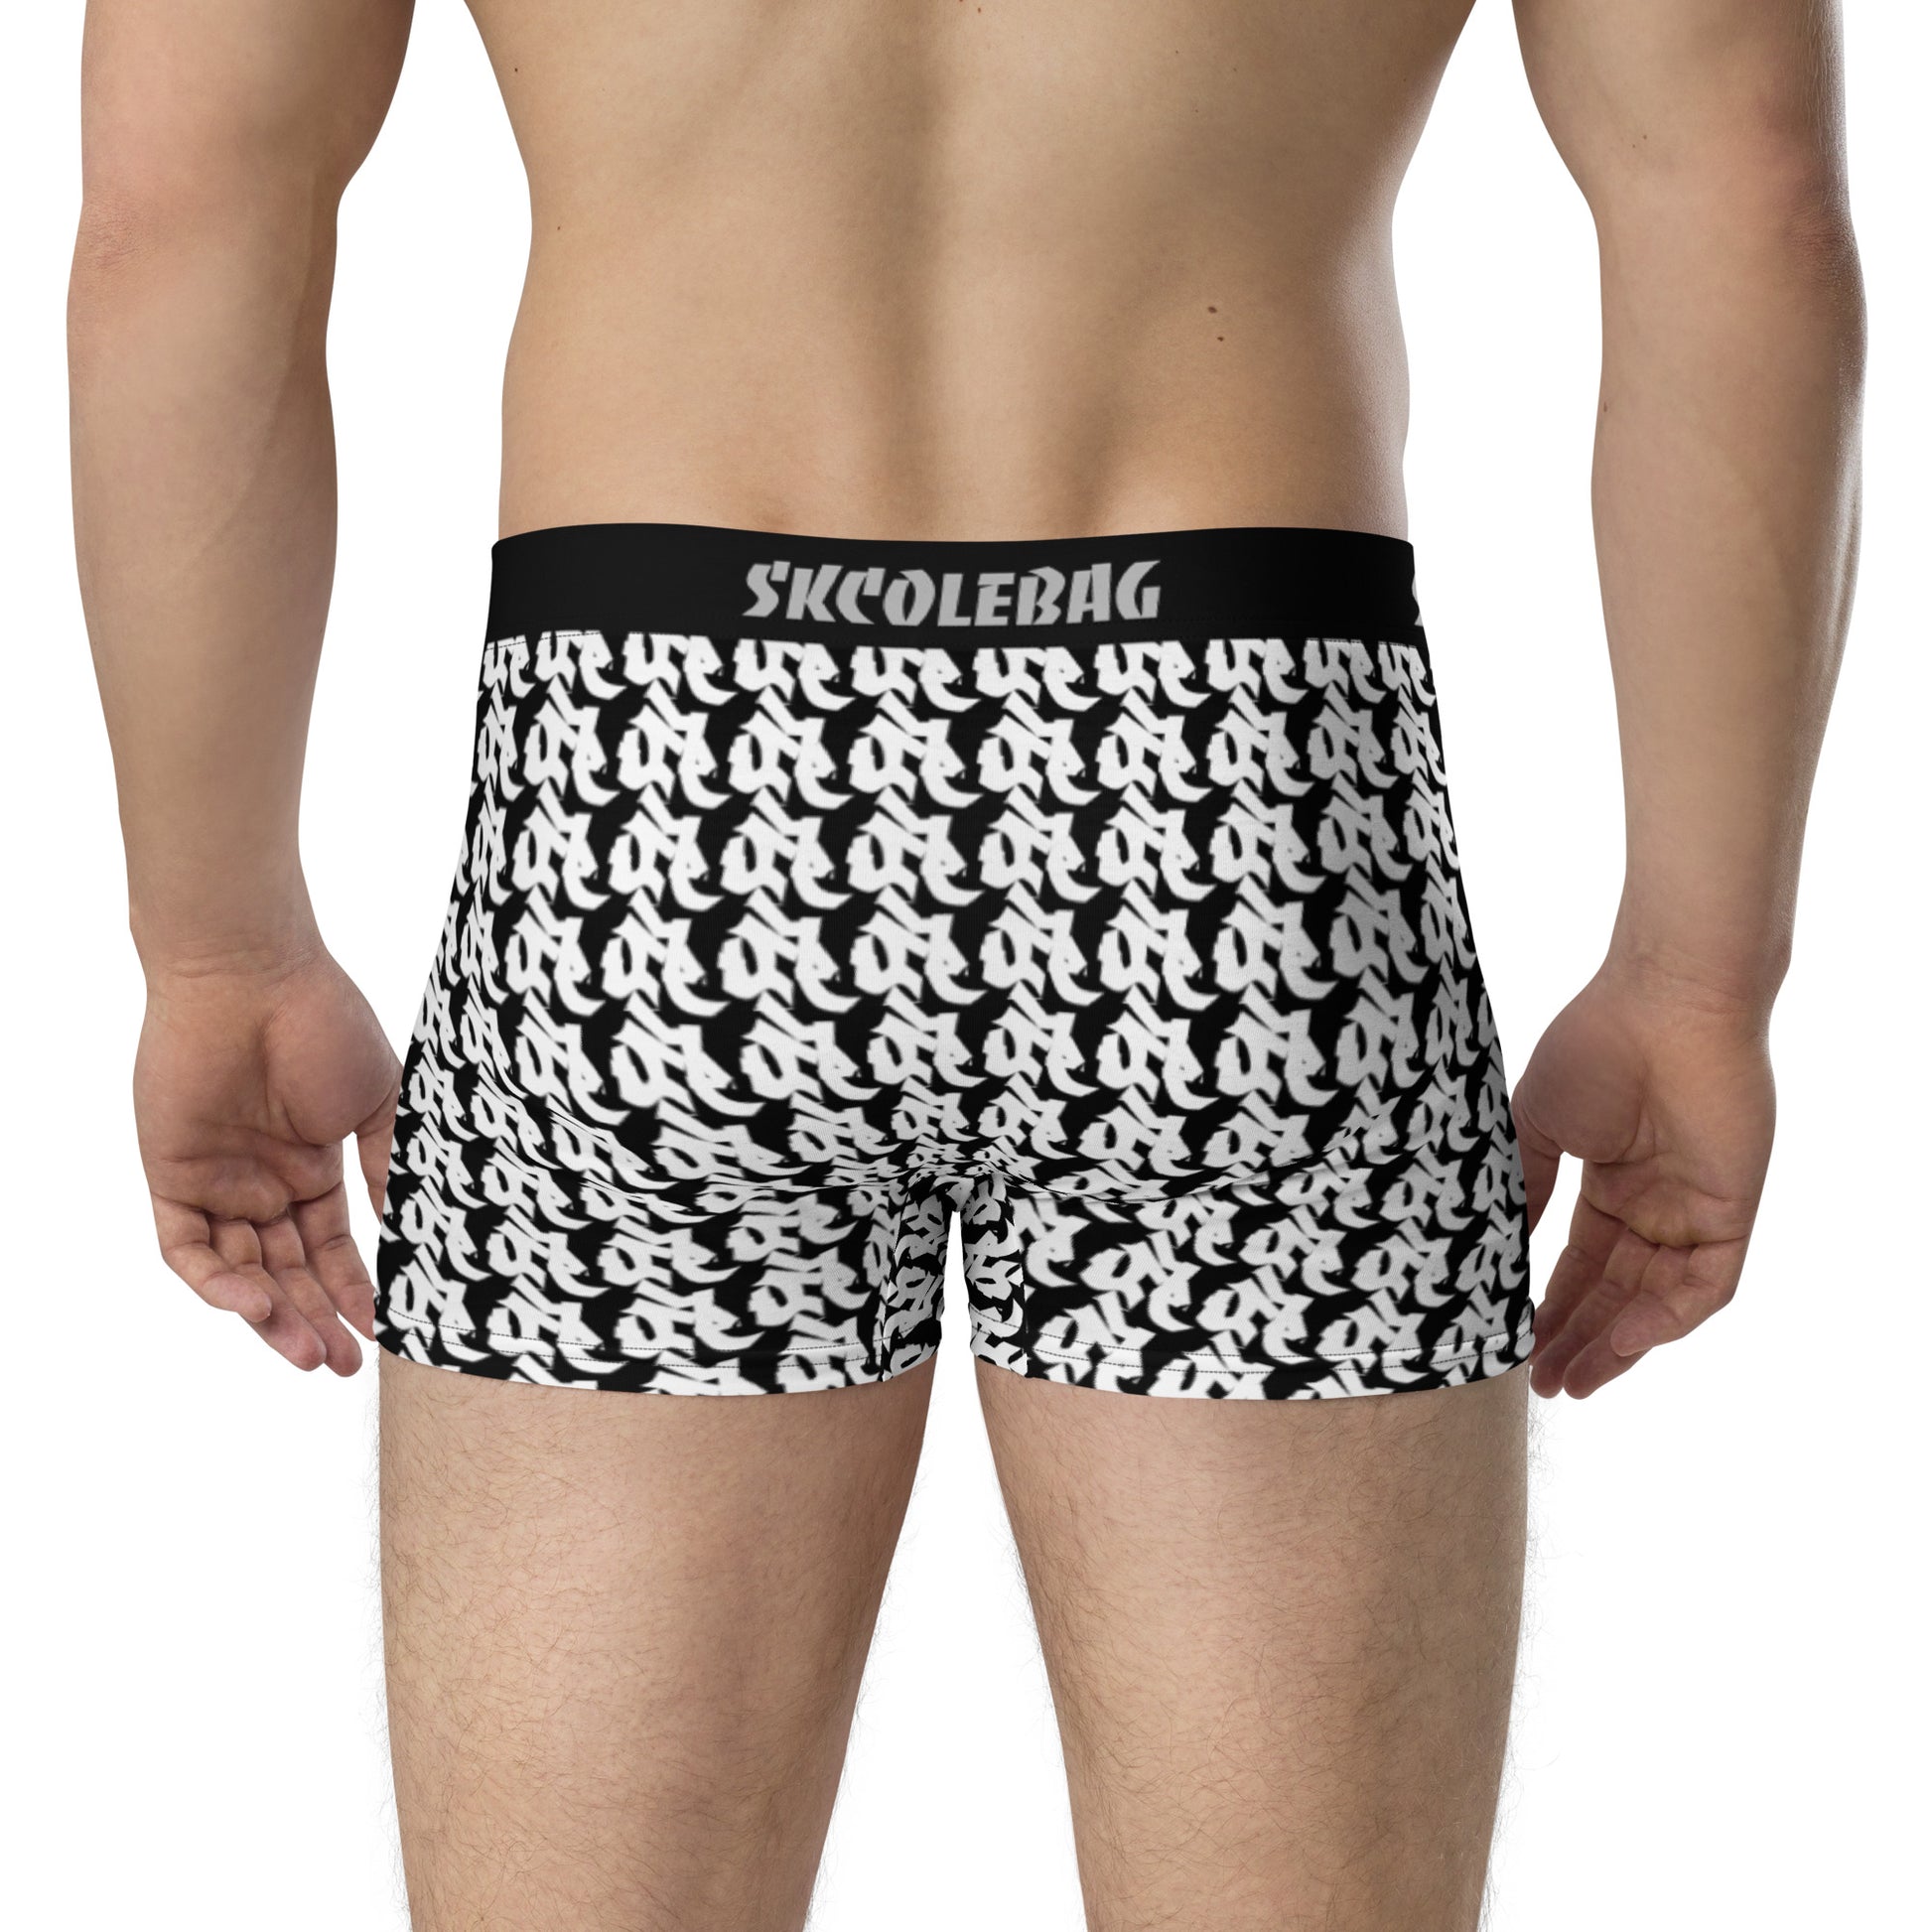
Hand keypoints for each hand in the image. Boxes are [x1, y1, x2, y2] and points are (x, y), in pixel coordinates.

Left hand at [135, 950, 401, 1373]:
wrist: (253, 975)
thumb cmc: (323, 1022)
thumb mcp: (377, 1102)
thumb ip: (388, 1167)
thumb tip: (408, 1231)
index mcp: (311, 1166)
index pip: (330, 1247)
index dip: (354, 1291)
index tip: (383, 1330)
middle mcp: (262, 1182)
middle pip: (286, 1272)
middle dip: (315, 1321)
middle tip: (343, 1365)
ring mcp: (217, 1181)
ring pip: (240, 1272)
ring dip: (273, 1316)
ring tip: (309, 1352)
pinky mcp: (173, 1175)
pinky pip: (188, 1249)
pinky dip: (218, 1283)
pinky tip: (256, 1304)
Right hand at [1511, 966, 1774, 1398]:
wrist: (1663, 1005)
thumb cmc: (1595, 1048)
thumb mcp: (1535, 1126)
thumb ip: (1520, 1188)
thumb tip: (1486, 1250)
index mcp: (1610, 1184)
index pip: (1581, 1265)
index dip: (1550, 1308)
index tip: (1514, 1346)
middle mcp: (1653, 1205)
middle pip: (1616, 1294)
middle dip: (1579, 1341)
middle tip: (1540, 1383)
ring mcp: (1693, 1210)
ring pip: (1657, 1302)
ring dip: (1616, 1344)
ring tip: (1572, 1380)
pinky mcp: (1731, 1211)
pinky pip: (1704, 1285)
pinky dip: (1665, 1319)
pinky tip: (1622, 1339)